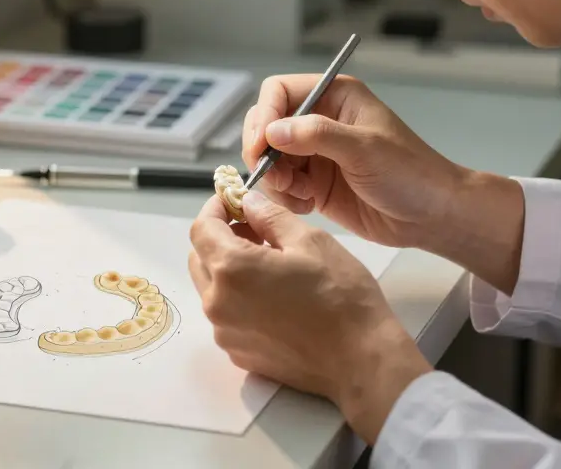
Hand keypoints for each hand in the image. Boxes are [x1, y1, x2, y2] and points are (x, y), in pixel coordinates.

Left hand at [188, 192, 430, 444]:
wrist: (360, 360)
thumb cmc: (341, 296)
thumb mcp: (310, 241)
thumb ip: (270, 217)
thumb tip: (248, 203)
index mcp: (231, 269)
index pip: (201, 229)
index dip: (215, 208)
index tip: (234, 200)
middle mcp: (217, 304)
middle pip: (200, 258)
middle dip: (220, 237)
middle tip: (256, 230)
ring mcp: (225, 333)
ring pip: (211, 288)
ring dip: (228, 268)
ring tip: (269, 264)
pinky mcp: (238, 353)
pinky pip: (226, 315)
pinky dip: (238, 297)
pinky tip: (273, 296)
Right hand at [244, 74, 528, 295]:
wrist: (431, 216)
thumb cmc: (410, 173)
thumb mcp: (365, 149)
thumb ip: (317, 135)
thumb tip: (273, 131)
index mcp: (334, 97)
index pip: (279, 91)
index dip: (264, 115)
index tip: (261, 145)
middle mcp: (319, 120)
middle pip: (266, 124)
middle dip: (263, 151)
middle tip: (274, 176)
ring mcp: (315, 153)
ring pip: (269, 158)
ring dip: (275, 178)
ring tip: (299, 194)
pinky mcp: (314, 183)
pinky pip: (281, 185)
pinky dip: (285, 196)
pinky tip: (308, 205)